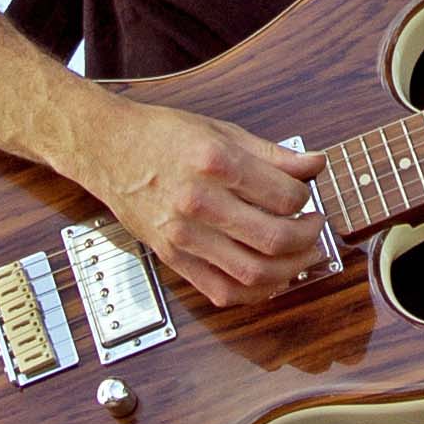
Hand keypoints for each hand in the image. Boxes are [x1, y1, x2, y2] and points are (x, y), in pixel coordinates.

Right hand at [81, 96, 328, 308]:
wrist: (108, 149)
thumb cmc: (163, 136)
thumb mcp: (222, 131)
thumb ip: (272, 154)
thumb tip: (314, 165)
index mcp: (215, 162)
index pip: (284, 196)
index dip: (306, 198)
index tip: (305, 195)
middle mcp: (199, 202)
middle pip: (274, 238)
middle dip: (308, 237)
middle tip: (314, 227)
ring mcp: (183, 235)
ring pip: (252, 272)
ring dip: (289, 270)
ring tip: (301, 255)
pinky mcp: (173, 258)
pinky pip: (221, 291)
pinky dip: (254, 293)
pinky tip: (270, 278)